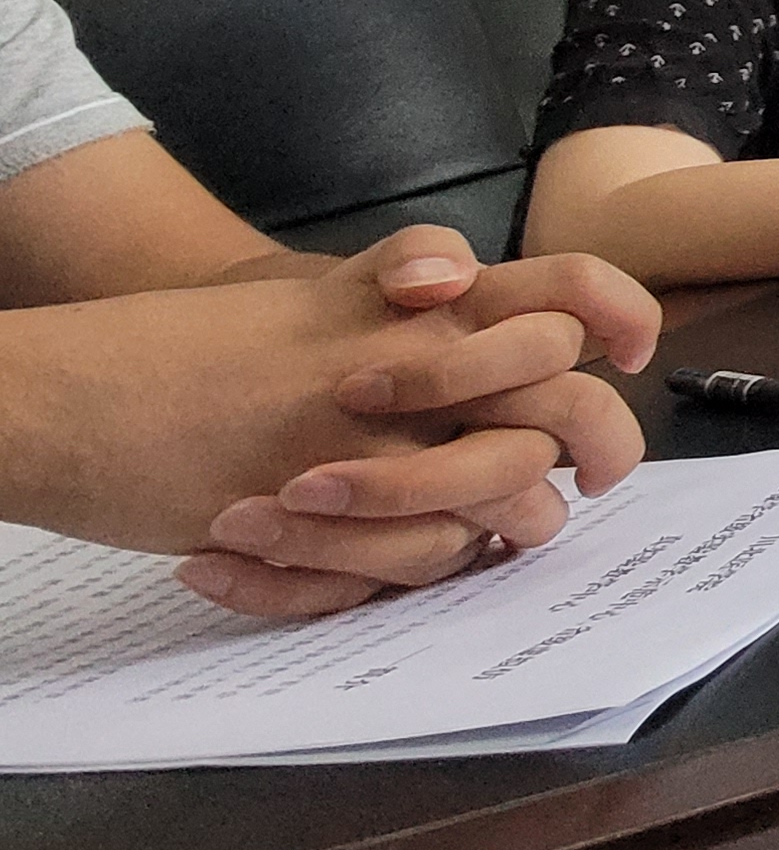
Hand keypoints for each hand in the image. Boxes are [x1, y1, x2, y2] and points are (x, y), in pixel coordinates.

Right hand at [0, 225, 657, 618]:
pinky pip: (429, 551)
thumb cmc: (200, 346)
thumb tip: (496, 344)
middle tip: (593, 475)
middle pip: (565, 394)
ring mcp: (372, 433)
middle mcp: (410, 356)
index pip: (561, 286)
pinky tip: (408, 552)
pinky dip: (429, 563)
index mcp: (415, 301)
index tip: (635, 352)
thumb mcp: (317, 300)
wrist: (71, 390)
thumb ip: (405, 309)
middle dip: (600, 443)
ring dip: (519, 516)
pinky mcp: (325, 504)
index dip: (619, 312)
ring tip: (498, 525)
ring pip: (512, 486)